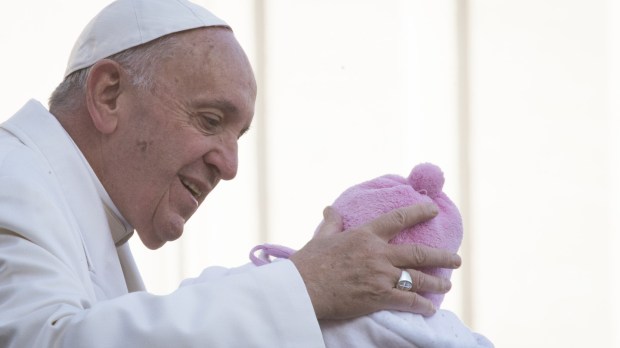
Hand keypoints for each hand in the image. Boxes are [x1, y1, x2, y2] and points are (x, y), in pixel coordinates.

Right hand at [289, 203, 460, 319]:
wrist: (303, 288)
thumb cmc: (309, 263)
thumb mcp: (321, 238)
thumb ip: (331, 223)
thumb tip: (331, 209)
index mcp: (365, 236)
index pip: (398, 219)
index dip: (418, 213)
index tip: (433, 210)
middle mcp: (378, 254)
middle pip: (418, 253)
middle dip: (441, 257)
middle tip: (456, 259)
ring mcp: (380, 276)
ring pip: (417, 278)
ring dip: (436, 282)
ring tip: (447, 284)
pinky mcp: (378, 297)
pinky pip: (407, 301)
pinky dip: (422, 305)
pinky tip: (430, 308)